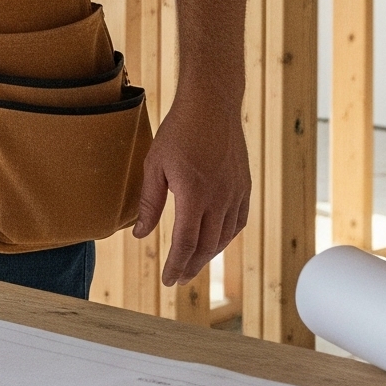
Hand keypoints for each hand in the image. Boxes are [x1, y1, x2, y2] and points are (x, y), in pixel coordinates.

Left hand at [133, 89, 249, 285]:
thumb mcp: (154, 165)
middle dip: (191, 266)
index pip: (185, 243)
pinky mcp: (244, 187)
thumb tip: (141, 235)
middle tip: (179, 279)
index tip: (168, 280)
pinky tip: (215, 241)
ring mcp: (236, 193)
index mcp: (194, 195)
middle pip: (206, 246)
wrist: (212, 105)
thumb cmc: (179, 131)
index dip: (176, 265)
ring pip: (224, 237)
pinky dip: (226, 237)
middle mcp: (219, 199)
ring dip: (208, 254)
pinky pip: (238, 222)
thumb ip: (149, 203)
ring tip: (193, 263)